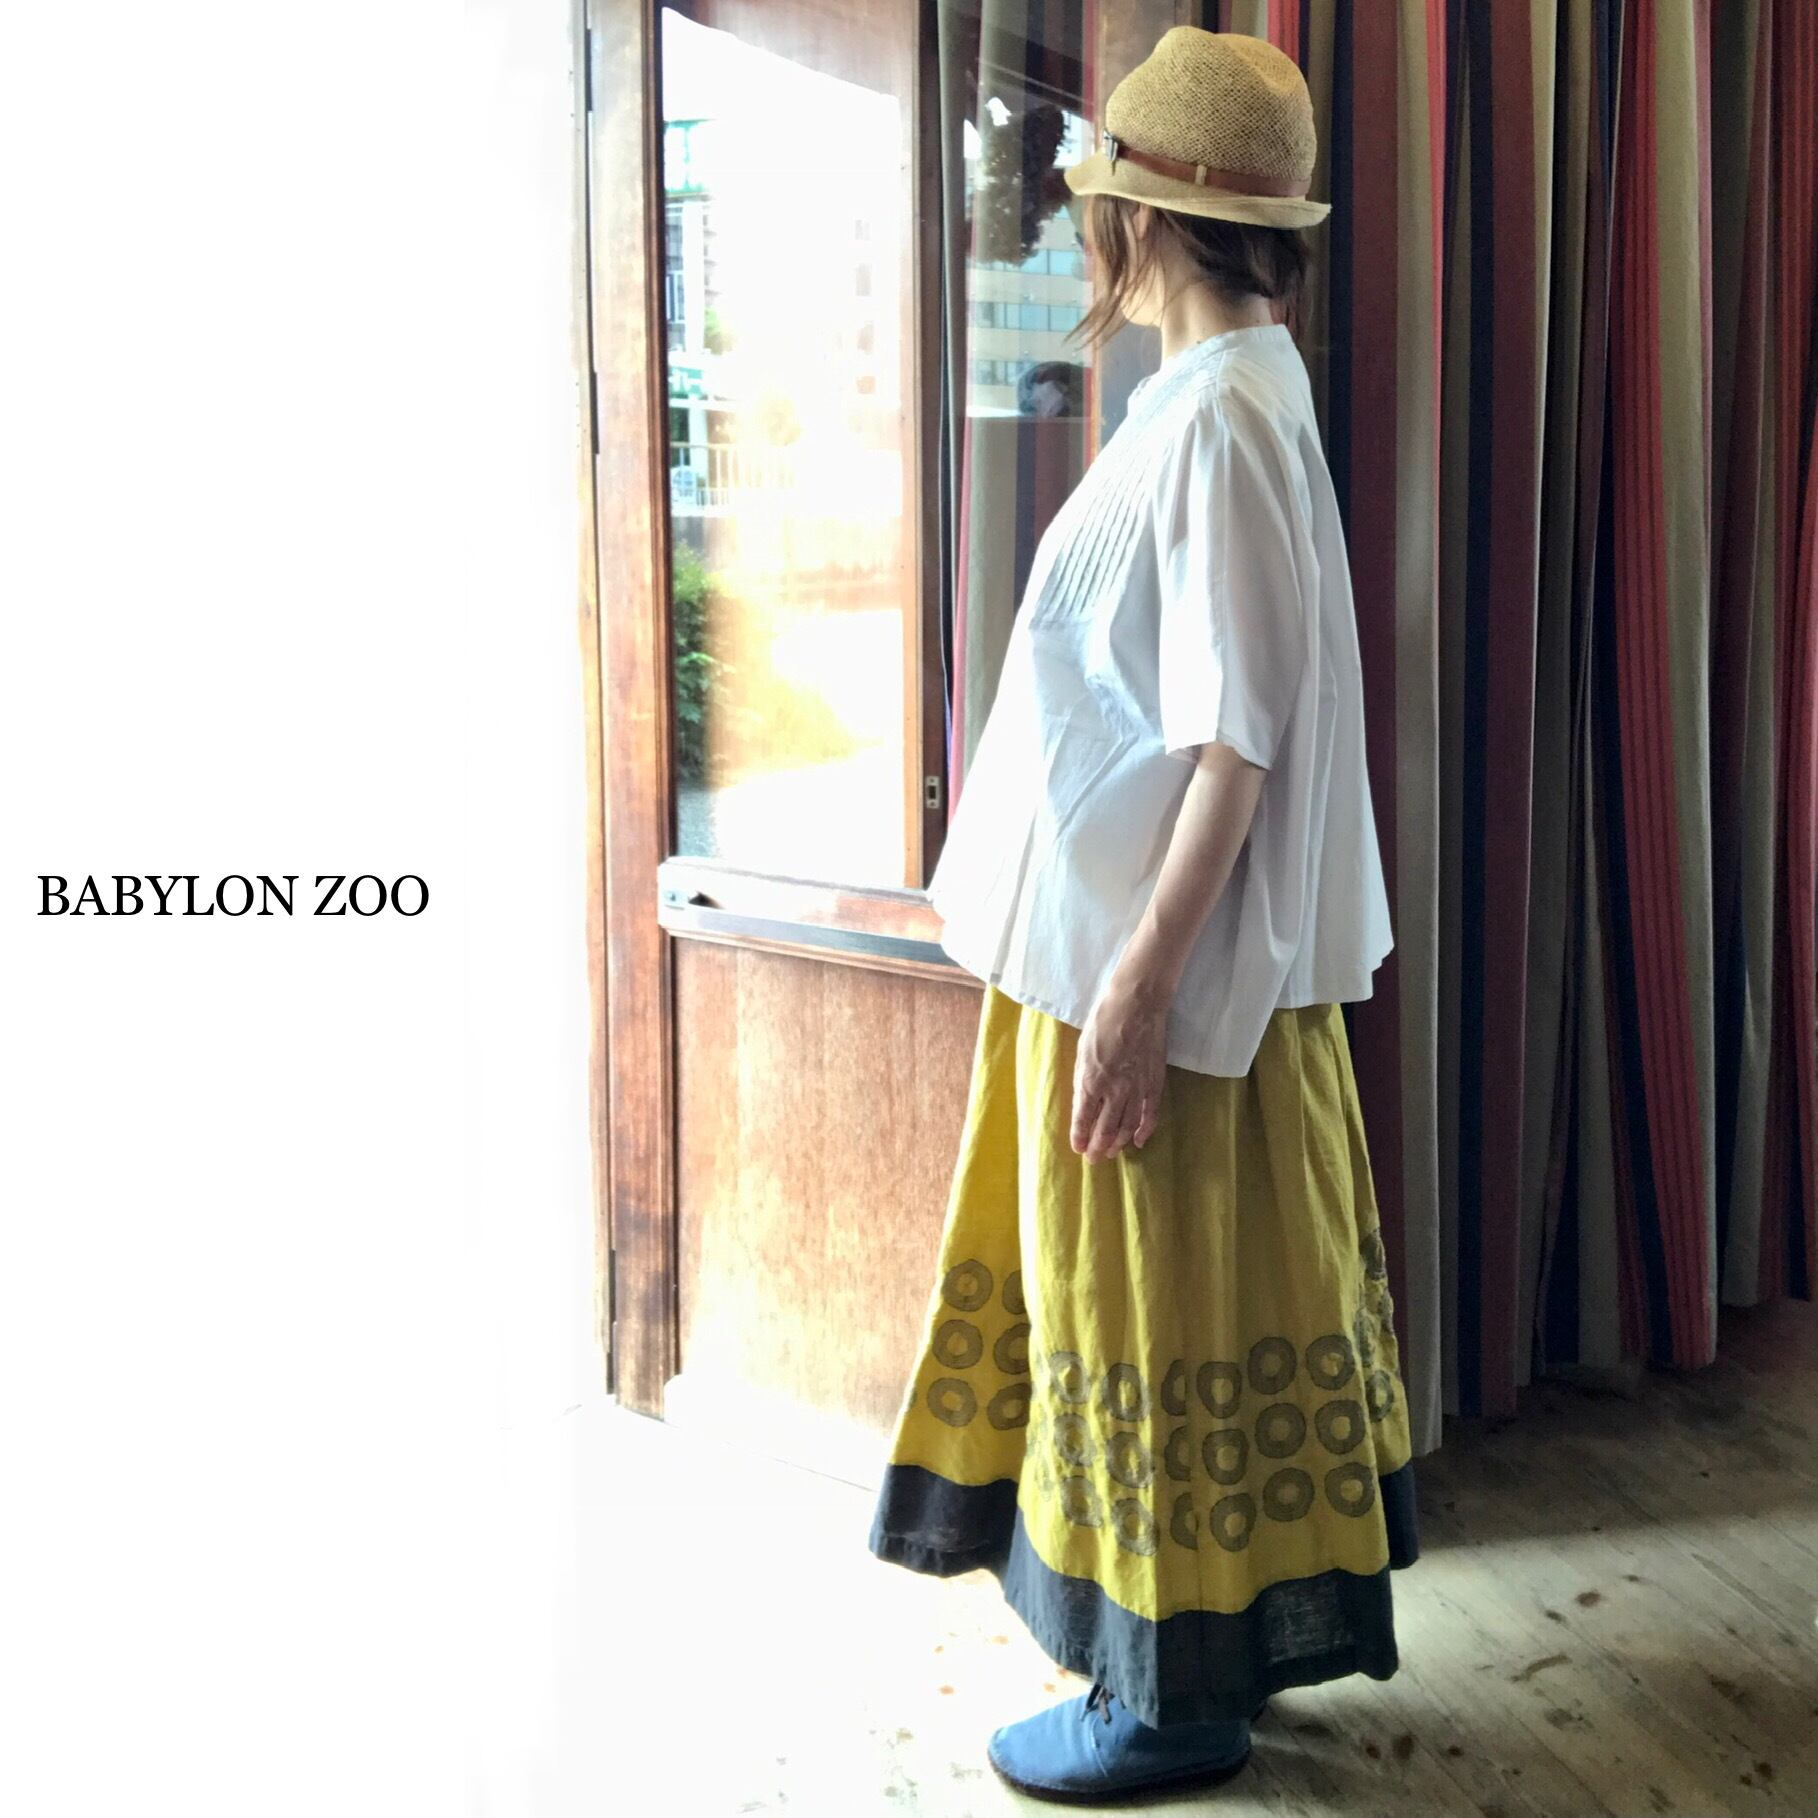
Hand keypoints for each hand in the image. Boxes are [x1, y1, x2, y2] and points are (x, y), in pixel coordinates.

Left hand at [1070, 976, 1169, 1162]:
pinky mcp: (1154, 1084)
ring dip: (1118, 1143)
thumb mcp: (1082, 1052)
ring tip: (1111, 1153)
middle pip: (1105, 1129)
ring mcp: (1137, 1089)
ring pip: (1127, 1126)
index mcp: (1091, 1081)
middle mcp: (1114, 1090)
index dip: (1080, 1137)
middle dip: (1098, 1148)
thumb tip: (1085, 1103)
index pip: (1083, 1119)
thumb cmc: (1103, 1023)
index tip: (1078, 1149)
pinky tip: (1138, 1141)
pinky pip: (1150, 1115)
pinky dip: (1144, 1131)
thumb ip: (1084, 1080)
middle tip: (1093, 1160)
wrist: (1136, 1006)